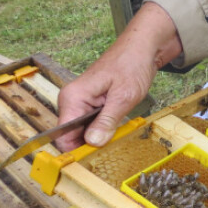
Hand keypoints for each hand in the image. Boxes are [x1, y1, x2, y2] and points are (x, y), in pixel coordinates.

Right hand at [55, 2, 181, 151]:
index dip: (76, 150)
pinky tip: (117, 127)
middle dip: (90, 144)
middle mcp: (72, 100)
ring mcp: (81, 101)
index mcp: (73, 98)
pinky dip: (104, 128)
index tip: (93, 160)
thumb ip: (107, 120)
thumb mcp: (124, 96)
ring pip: (84, 131)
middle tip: (112, 145)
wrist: (143, 47)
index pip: (63, 135)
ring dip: (99, 136)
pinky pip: (92, 123)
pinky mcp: (92, 103)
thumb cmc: (132, 64)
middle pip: (73, 135)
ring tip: (117, 134)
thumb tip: (92, 143)